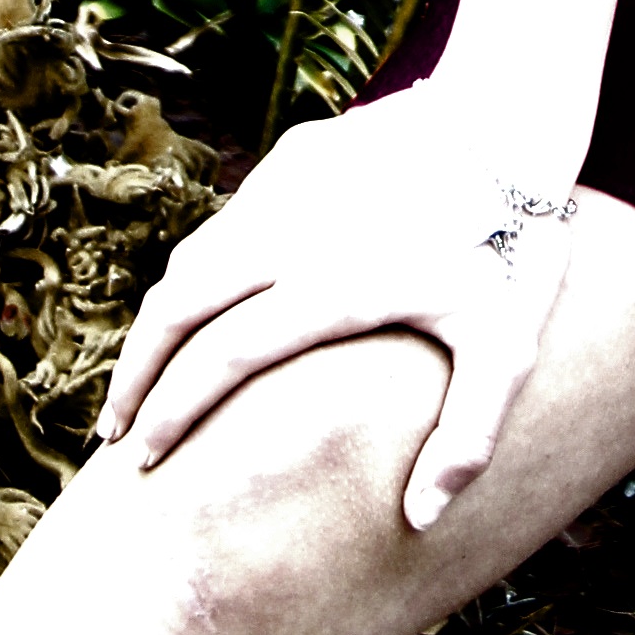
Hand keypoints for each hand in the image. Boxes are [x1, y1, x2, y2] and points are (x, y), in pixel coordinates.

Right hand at [94, 90, 581, 529]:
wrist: (515, 113)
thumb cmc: (519, 244)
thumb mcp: (511, 348)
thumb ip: (467, 440)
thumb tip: (419, 521)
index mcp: (334, 283)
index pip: (222, 354)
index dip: (172, 410)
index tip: (145, 459)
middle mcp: (295, 230)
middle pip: (178, 304)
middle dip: (136, 374)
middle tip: (116, 435)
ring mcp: (290, 184)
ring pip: (193, 257)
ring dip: (158, 321)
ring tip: (144, 382)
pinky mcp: (296, 153)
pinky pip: (228, 219)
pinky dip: (196, 273)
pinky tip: (202, 313)